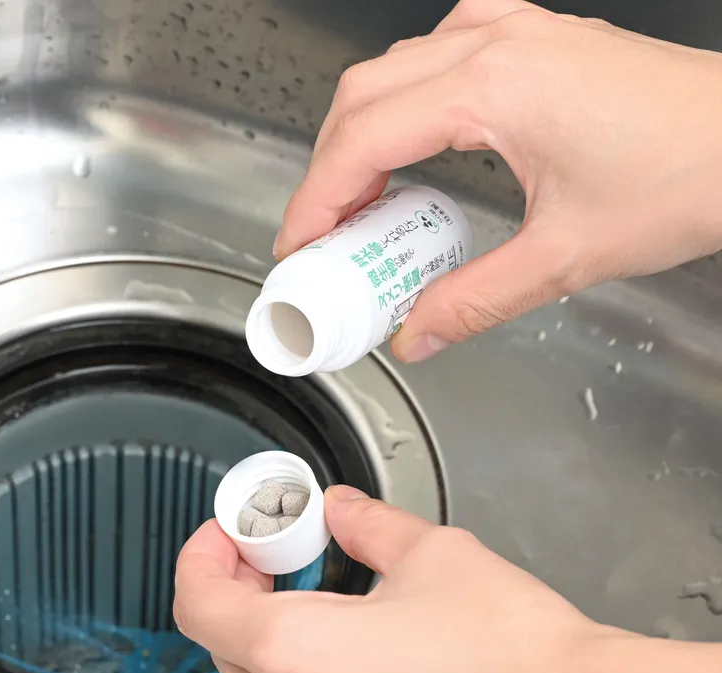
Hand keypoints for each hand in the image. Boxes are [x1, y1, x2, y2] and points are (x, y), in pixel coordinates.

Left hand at [174, 486, 615, 672]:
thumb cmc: (513, 650)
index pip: (199, 603)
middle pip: (223, 656)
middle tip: (280, 574)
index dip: (202, 558)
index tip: (227, 543)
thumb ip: (367, 524)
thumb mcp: (432, 553)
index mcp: (296, 650)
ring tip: (302, 644)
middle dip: (239, 604)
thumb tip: (340, 510)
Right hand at [272, 0, 721, 362]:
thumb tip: (420, 331)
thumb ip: (474, 299)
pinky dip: (405, 103)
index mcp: (492, 87)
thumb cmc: (686, 174)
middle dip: (327, 169)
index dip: (316, 198)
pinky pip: (439, 56)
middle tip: (322, 234)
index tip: (299, 244)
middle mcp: (493, 44)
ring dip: (362, 134)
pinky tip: (414, 140)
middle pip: (363, 96)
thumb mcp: (563, 256)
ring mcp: (514, 33)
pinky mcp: (534, 43)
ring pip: (394, 71)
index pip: (363, 139)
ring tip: (360, 201)